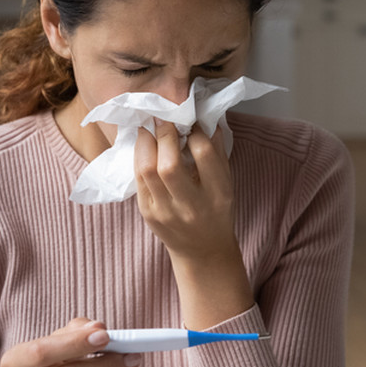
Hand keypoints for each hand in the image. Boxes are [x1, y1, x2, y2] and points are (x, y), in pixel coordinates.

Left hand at [134, 122, 238, 262]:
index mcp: (217, 194)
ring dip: (145, 142)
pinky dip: (139, 157)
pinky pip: (138, 179)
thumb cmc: (217, 210)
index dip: (195, 132)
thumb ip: (217, 151)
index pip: (203, 154)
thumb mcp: (227, 182)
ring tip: (149, 126)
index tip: (191, 121)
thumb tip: (206, 116)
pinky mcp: (147, 214)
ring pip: (147, 170)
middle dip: (164, 134)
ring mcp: (165, 212)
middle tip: (163, 117)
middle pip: (169, 164)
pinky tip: (144, 145)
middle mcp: (191, 206)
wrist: (202, 250)